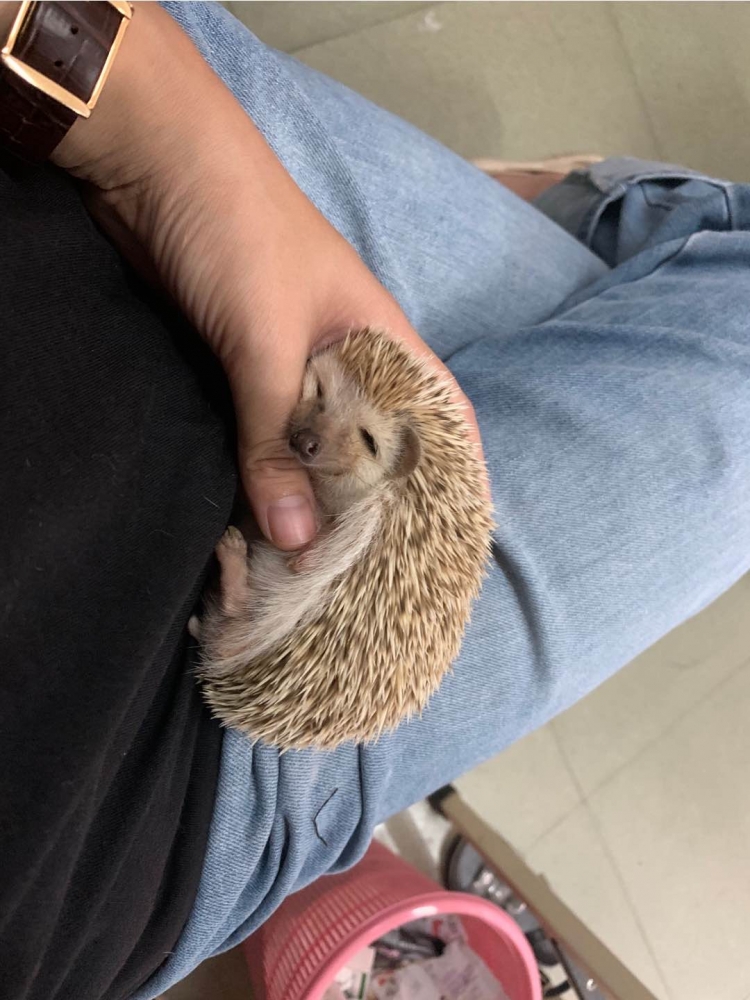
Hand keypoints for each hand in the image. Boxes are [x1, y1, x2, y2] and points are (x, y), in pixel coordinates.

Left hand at [53, 3, 484, 549]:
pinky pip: (265, 439)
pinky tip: (258, 522)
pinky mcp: (243, 372)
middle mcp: (348, 362)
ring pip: (316, 448)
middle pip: (375, 446)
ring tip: (313, 569)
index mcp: (383, 342)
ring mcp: (294, 368)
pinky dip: (265, 478)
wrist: (153, 164)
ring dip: (312, 499)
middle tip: (369, 580)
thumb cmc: (238, 232)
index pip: (440, 419)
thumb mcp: (266, 339)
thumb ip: (278, 438)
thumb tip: (295, 542)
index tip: (452, 545)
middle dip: (374, 508)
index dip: (455, 477)